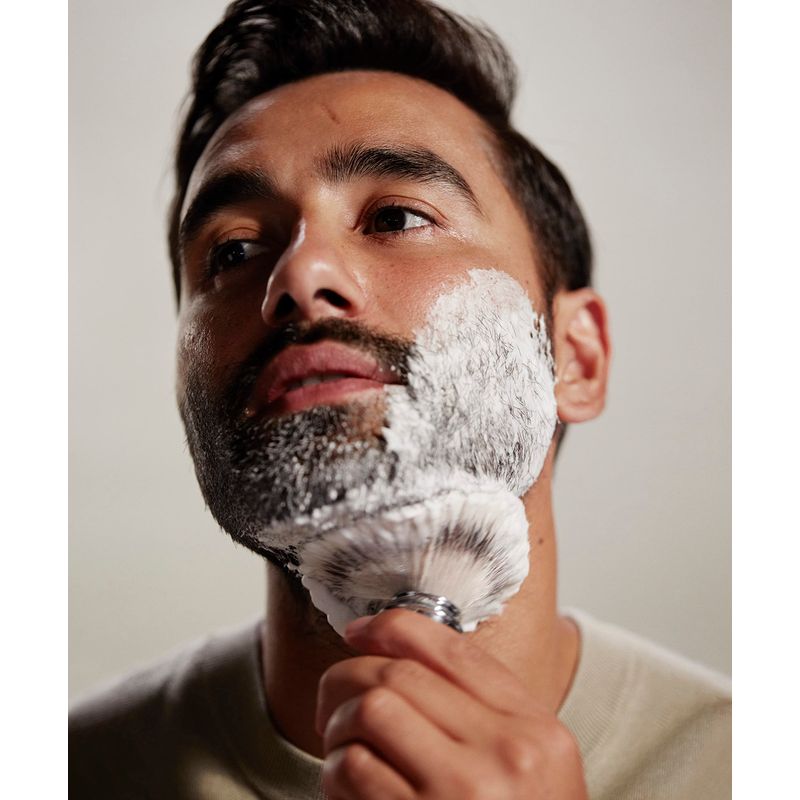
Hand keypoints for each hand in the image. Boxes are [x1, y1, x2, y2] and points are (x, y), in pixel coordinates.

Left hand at [316, 609, 586, 799]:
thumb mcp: (526, 768)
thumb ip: (480, 711)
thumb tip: (392, 647)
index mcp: (536, 730)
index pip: (453, 649)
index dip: (392, 628)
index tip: (358, 632)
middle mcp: (507, 755)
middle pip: (399, 675)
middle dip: (347, 679)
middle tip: (334, 702)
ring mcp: (464, 795)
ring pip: (371, 711)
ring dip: (339, 727)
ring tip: (342, 748)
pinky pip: (353, 771)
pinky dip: (335, 773)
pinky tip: (345, 791)